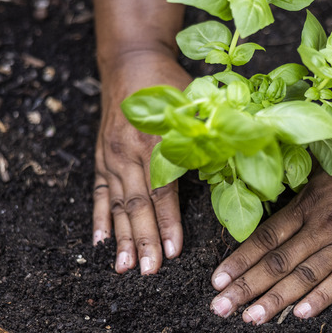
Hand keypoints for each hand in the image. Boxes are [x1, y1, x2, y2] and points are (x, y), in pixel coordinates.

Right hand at [93, 51, 191, 273]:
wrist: (130, 60)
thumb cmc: (170, 83)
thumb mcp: (195, 103)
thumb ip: (209, 137)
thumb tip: (233, 168)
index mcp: (156, 140)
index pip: (163, 191)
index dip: (168, 222)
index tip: (174, 252)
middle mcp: (128, 151)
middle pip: (136, 204)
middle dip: (143, 241)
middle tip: (148, 272)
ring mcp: (111, 155)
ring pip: (117, 204)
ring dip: (121, 237)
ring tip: (124, 267)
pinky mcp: (101, 157)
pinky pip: (99, 193)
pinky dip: (98, 218)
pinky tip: (98, 243)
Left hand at [208, 119, 331, 323]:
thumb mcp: (327, 163)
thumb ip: (300, 185)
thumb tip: (271, 191)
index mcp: (308, 202)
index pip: (264, 238)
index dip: (239, 261)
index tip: (216, 280)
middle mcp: (323, 225)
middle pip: (276, 262)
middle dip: (245, 288)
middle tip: (220, 308)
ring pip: (304, 277)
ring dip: (275, 300)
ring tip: (250, 318)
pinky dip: (321, 298)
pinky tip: (300, 314)